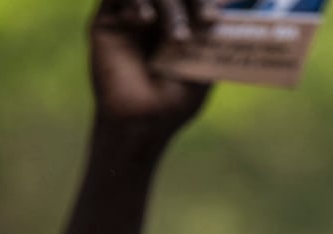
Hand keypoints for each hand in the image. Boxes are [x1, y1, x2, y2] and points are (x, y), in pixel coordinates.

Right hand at [89, 0, 217, 133]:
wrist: (139, 123)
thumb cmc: (173, 101)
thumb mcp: (204, 64)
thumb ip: (212, 32)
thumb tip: (226, 2)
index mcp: (181, 21)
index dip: (205, 1)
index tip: (213, 19)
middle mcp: (156, 15)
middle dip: (195, 0)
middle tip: (205, 21)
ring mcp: (132, 16)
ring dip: (169, 6)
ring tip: (177, 39)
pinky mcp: (107, 20)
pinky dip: (135, 0)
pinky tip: (145, 20)